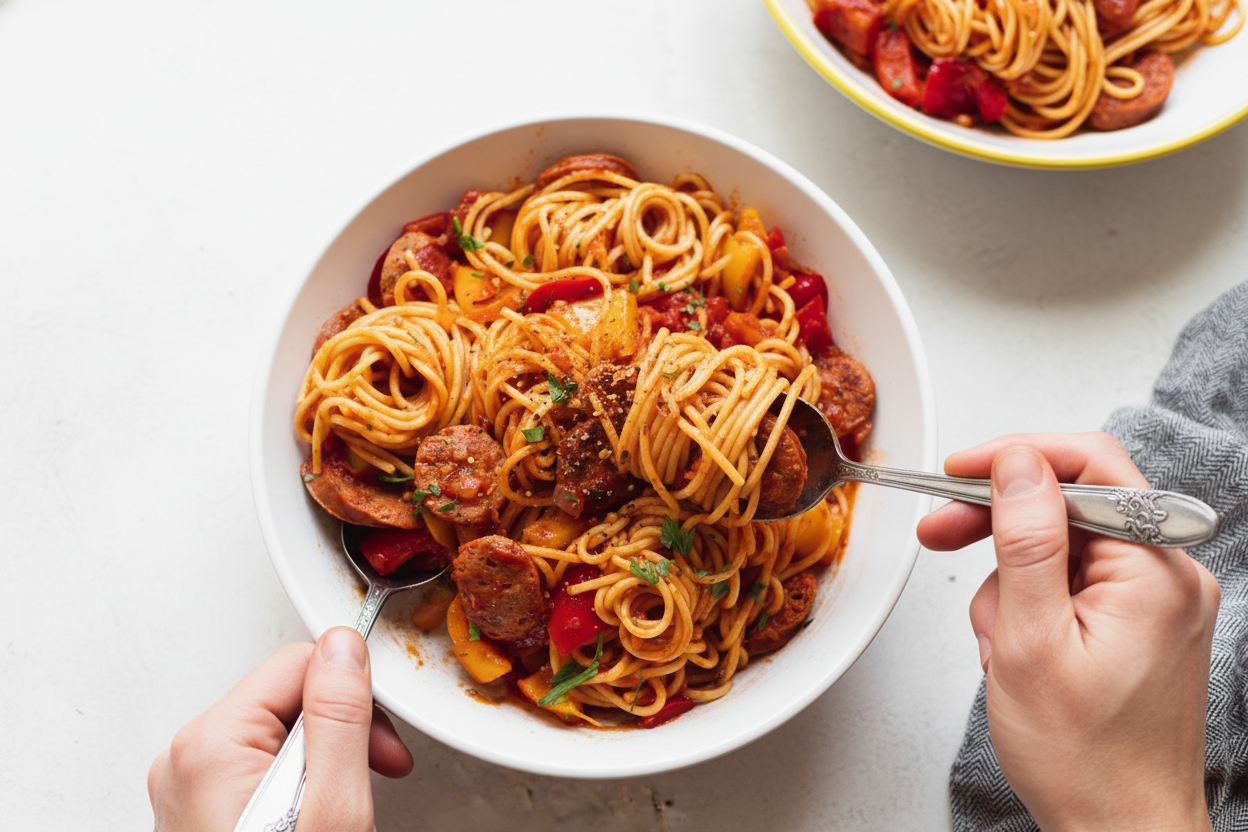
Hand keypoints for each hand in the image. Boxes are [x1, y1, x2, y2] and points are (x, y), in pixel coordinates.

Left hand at [148, 628, 412, 831]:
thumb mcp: (332, 807)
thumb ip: (338, 717)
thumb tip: (343, 646)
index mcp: (210, 744)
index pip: (300, 663)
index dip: (354, 696)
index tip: (382, 745)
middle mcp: (187, 758)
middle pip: (289, 696)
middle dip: (343, 732)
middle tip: (373, 778)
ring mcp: (189, 786)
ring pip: (279, 732)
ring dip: (325, 760)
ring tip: (340, 811)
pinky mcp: (201, 809)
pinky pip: (260, 766)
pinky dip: (299, 784)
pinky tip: (314, 820)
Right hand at [918, 433, 1218, 831]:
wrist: (1121, 831)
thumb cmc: (1085, 759)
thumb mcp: (1030, 641)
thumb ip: (1025, 540)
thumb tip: (1018, 463)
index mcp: (1155, 570)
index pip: (1089, 466)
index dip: (1015, 457)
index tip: (957, 470)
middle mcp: (1168, 575)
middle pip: (1070, 505)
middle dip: (999, 525)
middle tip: (939, 534)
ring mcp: (1154, 601)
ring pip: (1060, 549)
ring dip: (1010, 584)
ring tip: (998, 645)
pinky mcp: (1138, 624)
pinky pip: (1070, 585)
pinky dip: (1030, 609)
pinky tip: (1016, 654)